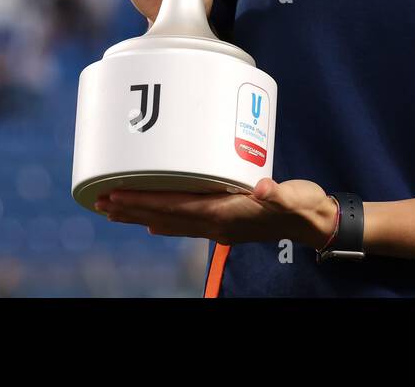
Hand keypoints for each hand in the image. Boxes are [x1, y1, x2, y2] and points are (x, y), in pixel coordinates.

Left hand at [94, 178, 338, 248]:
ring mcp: (219, 226)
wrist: (314, 223)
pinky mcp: (224, 221)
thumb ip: (277, 192)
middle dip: (132, 209)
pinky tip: (152, 219)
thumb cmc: (304, 206)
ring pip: (171, 221)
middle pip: (164, 216)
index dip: (144, 201)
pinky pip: (185, 222)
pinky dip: (164, 219)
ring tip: (114, 210)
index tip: (116, 195)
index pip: (175, 206)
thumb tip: (262, 189)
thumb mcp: (295, 196)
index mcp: (226, 213)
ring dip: (141, 215)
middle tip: (99, 201)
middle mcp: (216, 224)